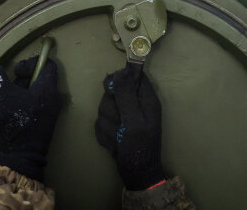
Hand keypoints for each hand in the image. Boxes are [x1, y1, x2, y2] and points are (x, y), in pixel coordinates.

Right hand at [0, 57, 61, 181]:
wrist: (17, 158)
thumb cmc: (11, 124)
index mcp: (47, 89)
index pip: (48, 65)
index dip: (31, 62)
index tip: (16, 71)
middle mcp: (54, 99)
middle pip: (40, 78)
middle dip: (22, 79)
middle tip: (7, 87)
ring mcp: (51, 112)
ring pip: (36, 92)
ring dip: (20, 92)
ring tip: (5, 100)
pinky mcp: (45, 123)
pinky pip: (36, 104)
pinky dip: (24, 103)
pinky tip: (9, 111)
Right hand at [95, 62, 164, 190]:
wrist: (135, 173)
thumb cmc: (139, 147)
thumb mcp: (134, 121)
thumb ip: (126, 96)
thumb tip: (119, 72)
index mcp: (146, 99)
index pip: (133, 76)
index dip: (120, 78)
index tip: (111, 89)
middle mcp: (135, 105)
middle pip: (113, 91)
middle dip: (111, 109)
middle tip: (120, 123)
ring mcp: (123, 116)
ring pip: (104, 107)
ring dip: (108, 124)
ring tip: (118, 136)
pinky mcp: (113, 126)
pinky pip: (100, 121)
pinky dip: (105, 133)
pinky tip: (114, 142)